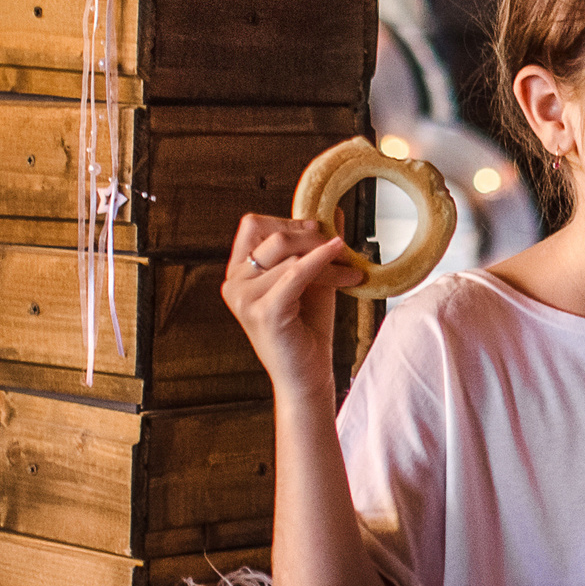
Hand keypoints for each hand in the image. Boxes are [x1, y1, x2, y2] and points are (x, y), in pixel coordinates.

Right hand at [222, 213, 363, 394]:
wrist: (307, 375)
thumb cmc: (308, 328)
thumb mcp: (312, 279)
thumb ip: (315, 247)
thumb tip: (335, 210)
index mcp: (238, 271)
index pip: (253, 224)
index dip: (288, 221)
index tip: (319, 230)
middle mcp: (233, 283)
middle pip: (273, 235)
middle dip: (312, 237)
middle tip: (342, 248)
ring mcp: (243, 299)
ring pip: (290, 254)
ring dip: (327, 258)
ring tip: (351, 271)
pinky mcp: (263, 313)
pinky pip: (296, 273)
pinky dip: (321, 262)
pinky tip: (343, 262)